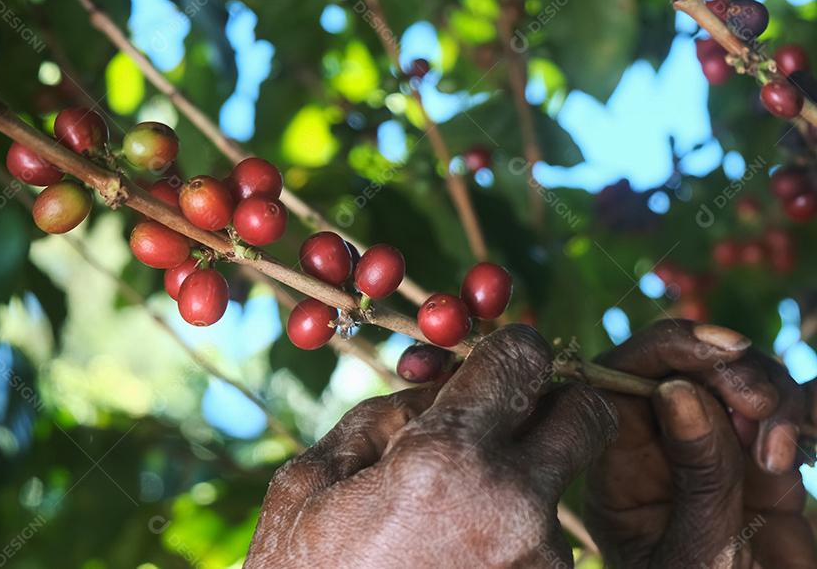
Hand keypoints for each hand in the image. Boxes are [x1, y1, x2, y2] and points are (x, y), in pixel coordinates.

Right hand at [246, 325, 617, 567]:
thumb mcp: (309, 484)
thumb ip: (383, 417)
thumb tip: (438, 386)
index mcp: (447, 458)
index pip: (525, 358)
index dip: (510, 349)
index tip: (493, 365)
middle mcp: (515, 508)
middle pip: (588, 415)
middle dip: (554, 403)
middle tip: (507, 421)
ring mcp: (542, 565)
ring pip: (562, 486)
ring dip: (522, 484)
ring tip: (450, 523)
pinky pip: (546, 546)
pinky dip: (512, 539)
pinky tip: (455, 561)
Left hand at [586, 319, 815, 567]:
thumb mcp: (699, 557)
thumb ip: (698, 478)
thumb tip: (679, 392)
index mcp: (617, 471)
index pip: (618, 381)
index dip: (665, 352)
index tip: (720, 354)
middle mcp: (658, 452)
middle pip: (679, 369)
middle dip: (726, 370)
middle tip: (763, 405)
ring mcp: (712, 454)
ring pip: (735, 383)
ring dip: (770, 396)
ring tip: (781, 455)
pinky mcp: (763, 465)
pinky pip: (784, 415)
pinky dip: (807, 412)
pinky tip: (810, 439)